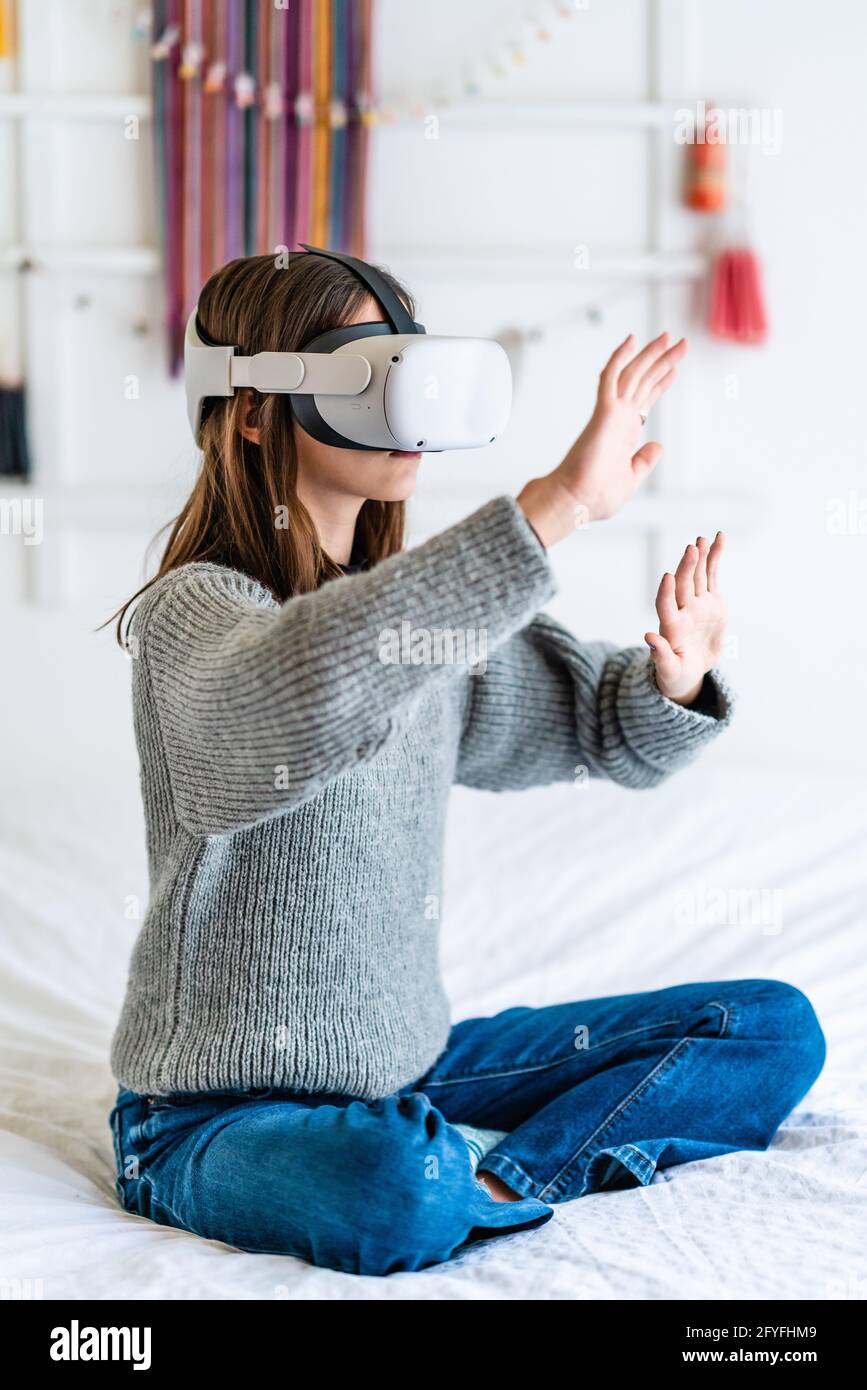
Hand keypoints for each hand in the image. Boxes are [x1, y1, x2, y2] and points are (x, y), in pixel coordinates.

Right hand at [517, 332, 687, 545]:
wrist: (578, 502)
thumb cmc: (597, 496)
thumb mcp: (631, 478)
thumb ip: (644, 461)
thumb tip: (658, 446)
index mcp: (625, 432)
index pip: (645, 399)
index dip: (660, 383)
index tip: (673, 369)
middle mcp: (619, 418)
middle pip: (643, 381)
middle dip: (662, 361)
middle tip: (679, 342)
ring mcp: (611, 413)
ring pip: (632, 374)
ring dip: (651, 355)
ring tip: (669, 337)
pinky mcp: (604, 412)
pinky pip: (610, 377)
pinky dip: (619, 358)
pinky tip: (631, 341)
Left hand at [645, 534, 727, 705]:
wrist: (691, 669)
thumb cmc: (676, 674)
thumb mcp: (669, 671)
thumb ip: (660, 656)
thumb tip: (648, 638)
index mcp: (670, 627)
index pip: (665, 605)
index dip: (665, 592)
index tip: (667, 577)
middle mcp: (682, 610)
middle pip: (682, 585)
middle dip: (686, 567)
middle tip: (691, 548)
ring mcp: (696, 603)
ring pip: (698, 576)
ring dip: (700, 557)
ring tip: (702, 539)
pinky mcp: (710, 600)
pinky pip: (712, 575)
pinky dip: (715, 557)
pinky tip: (719, 538)